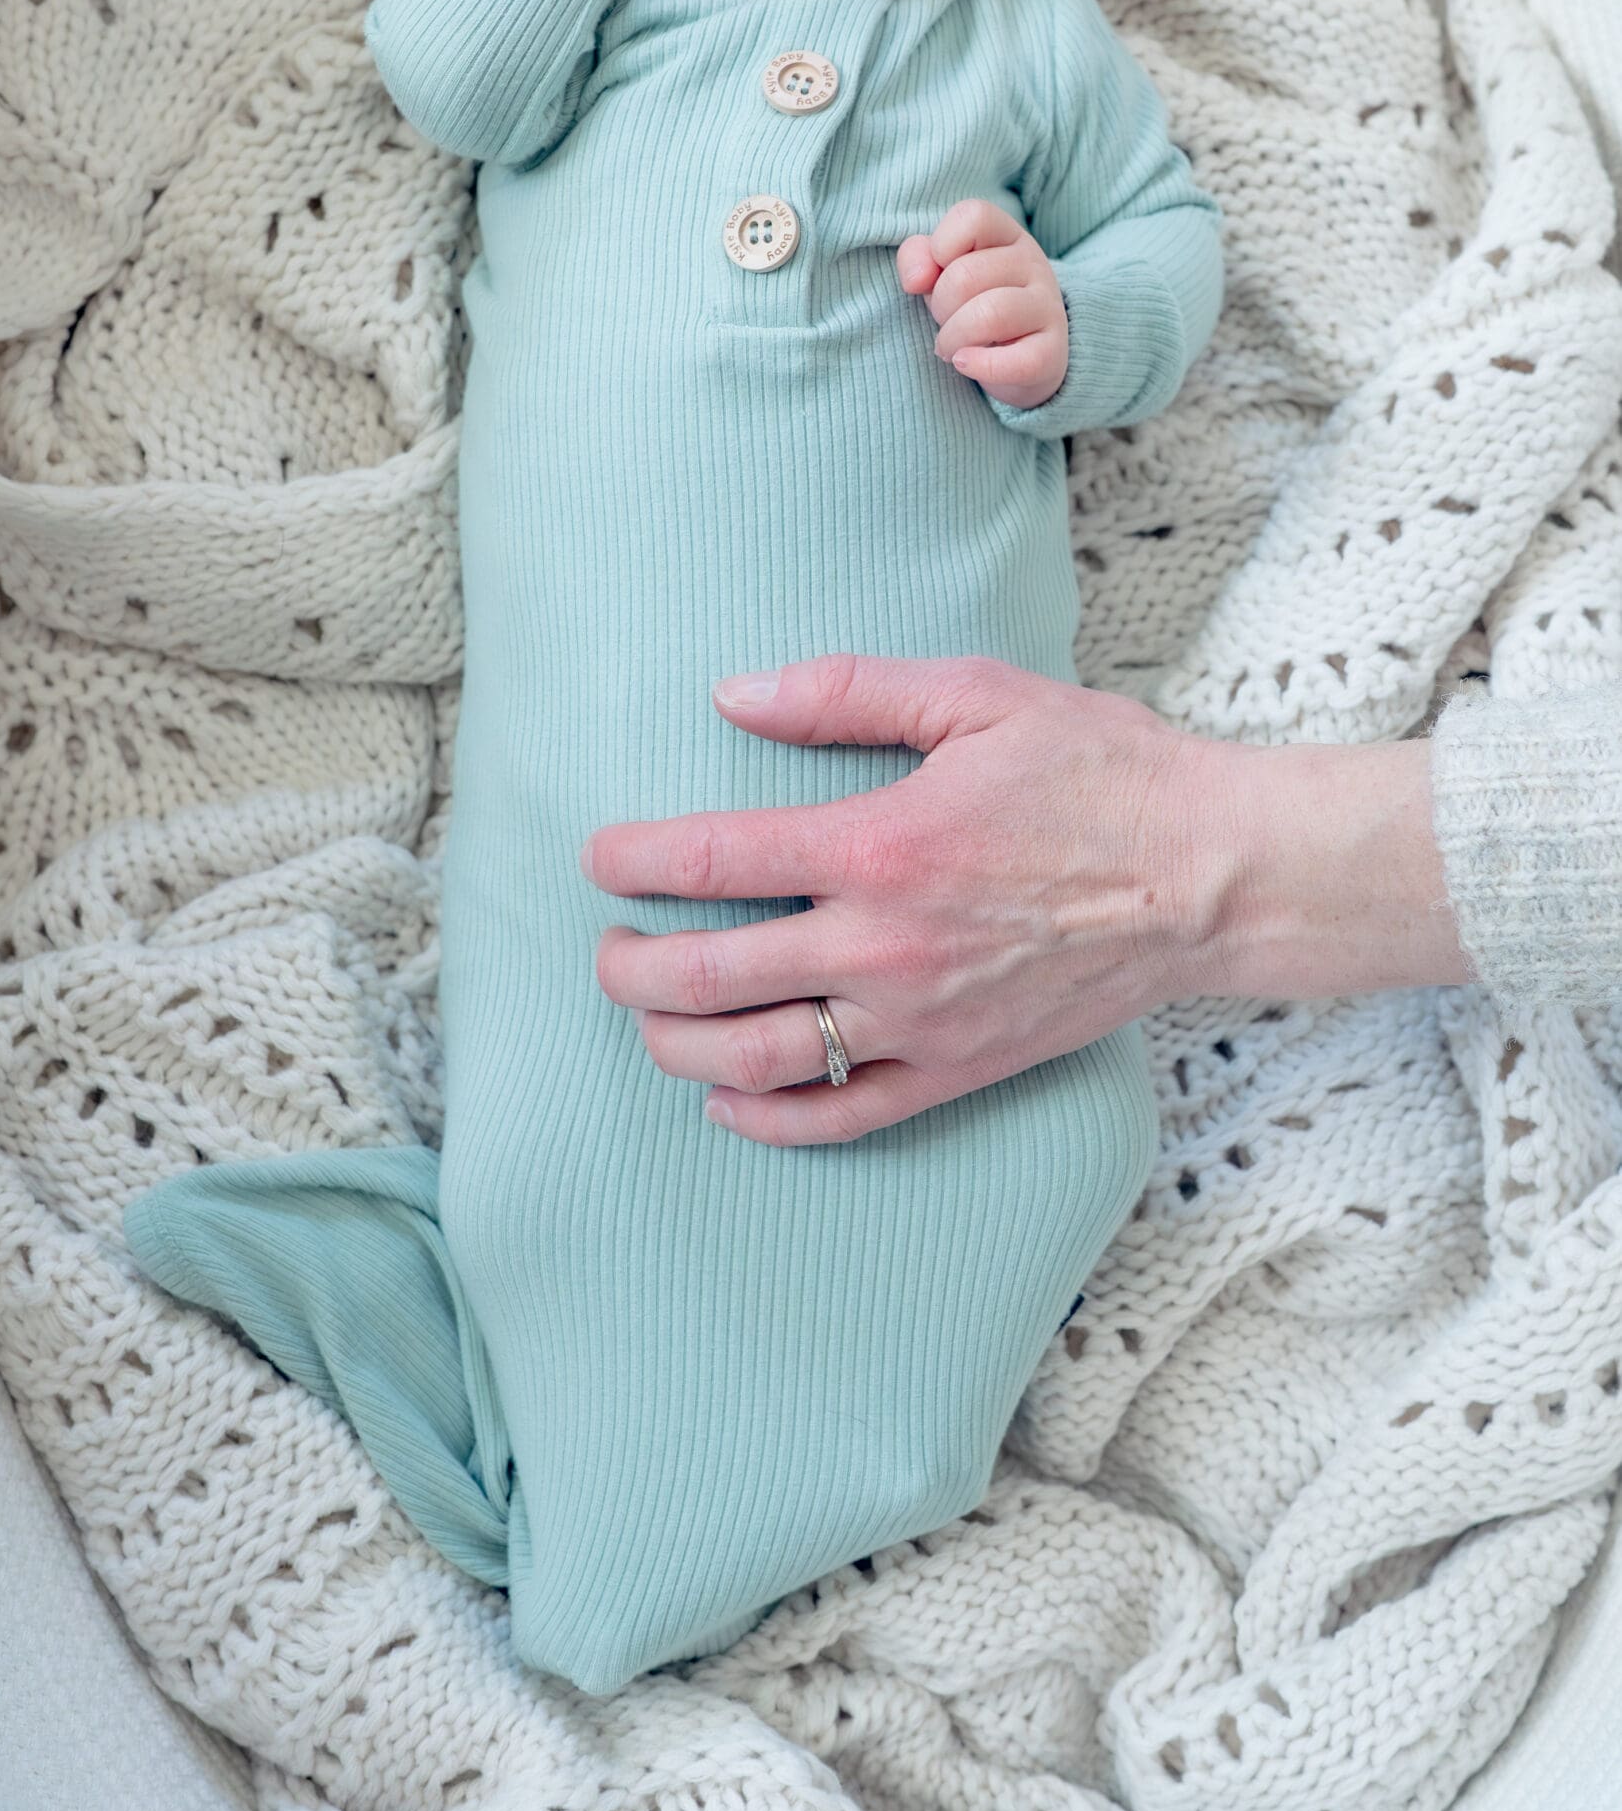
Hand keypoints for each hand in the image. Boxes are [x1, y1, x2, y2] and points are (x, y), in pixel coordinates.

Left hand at [584, 653, 1209, 1145]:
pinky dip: (765, 1120)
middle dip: (631, 967)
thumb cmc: (1100, 772)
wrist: (1209, 876)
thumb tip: (731, 696)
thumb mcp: (977, 695)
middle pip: (710, 977)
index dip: (633, 860)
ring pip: (755, 1060)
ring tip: (647, 1014)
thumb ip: (845, 691)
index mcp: (882, 844)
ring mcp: (919, 1022)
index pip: (712, 861)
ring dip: (675, 1045)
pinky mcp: (956, 1071)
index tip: (600, 858)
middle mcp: (886, 946)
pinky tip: (724, 1099)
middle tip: (607, 946)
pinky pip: (838, 1117)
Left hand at [897, 197, 1067, 409]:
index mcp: (1007, 236)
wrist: (1021, 356)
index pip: (973, 216)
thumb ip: (918, 257)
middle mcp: (1033, 264)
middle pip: (966, 275)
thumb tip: (916, 278)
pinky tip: (964, 364)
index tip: (937, 275)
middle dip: (940, 305)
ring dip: (952, 337)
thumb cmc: (972, 304)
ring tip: (949, 348)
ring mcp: (1047, 307)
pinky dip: (981, 366)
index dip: (941, 245)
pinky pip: (1018, 361)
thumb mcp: (941, 273)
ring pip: (989, 314)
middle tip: (944, 322)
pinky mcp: (1052, 353)